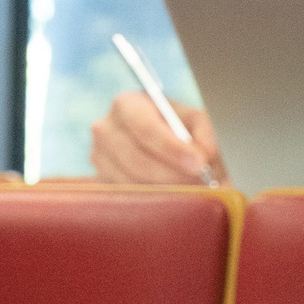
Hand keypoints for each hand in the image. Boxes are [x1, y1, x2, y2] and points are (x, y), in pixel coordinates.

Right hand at [89, 91, 228, 184]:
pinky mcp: (101, 180)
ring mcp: (98, 156)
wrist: (163, 142)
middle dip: (174, 174)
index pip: (145, 128)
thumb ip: (205, 132)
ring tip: (193, 189)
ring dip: (167, 190)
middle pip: (137, 160)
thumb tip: (205, 153)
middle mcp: (105, 128)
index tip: (198, 163)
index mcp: (127, 104)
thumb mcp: (196, 121)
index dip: (172, 149)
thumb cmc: (179, 127)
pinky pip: (126, 196)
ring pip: (132, 182)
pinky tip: (174, 195)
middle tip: (202, 182)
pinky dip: (153, 199)